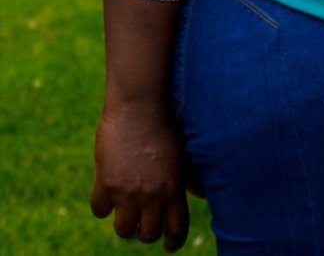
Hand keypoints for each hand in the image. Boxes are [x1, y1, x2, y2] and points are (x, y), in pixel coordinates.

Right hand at [91, 101, 189, 250]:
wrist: (141, 104)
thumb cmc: (166, 123)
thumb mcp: (182, 152)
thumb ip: (186, 177)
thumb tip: (200, 194)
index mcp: (174, 187)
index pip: (177, 228)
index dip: (173, 241)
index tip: (170, 246)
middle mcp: (152, 195)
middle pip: (148, 235)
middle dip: (147, 232)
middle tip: (144, 225)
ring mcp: (127, 192)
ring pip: (123, 230)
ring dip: (124, 223)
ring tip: (126, 212)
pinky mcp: (105, 184)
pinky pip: (99, 210)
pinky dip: (102, 204)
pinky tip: (107, 193)